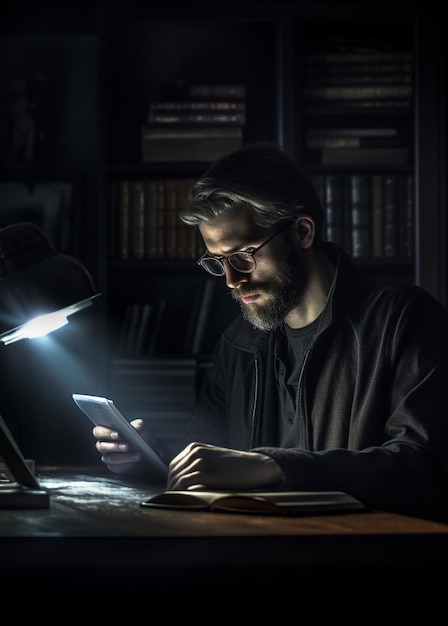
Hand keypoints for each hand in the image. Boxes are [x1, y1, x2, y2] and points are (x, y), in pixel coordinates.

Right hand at [93, 418, 153, 474]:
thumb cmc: (140, 438)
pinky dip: (127, 463)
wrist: (146, 451)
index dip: (105, 432)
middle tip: (127, 445)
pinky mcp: (114, 467)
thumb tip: (136, 427)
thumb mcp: (142, 429)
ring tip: (136, 453)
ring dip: (124, 456)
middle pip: (101, 446)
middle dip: (114, 446)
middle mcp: (104, 445)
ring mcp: (108, 457)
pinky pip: (116, 467)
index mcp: (107, 432)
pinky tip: (135, 459)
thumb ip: (139, 425)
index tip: (117, 434)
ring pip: (110, 458)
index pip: (98, 431)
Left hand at [167, 442, 283, 490]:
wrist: (254, 466)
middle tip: (171, 501)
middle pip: (174, 472)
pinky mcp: (205, 472)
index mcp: (195, 447)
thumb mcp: (214, 459)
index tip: (172, 492)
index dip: (172, 480)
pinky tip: (184, 501)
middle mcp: (195, 451)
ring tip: (176, 504)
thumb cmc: (235, 467)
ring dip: (174, 492)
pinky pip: (185, 484)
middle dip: (171, 487)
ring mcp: (200, 461)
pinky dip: (181, 493)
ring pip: (178, 479)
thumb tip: (183, 482)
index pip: (174, 465)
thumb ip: (198, 464)